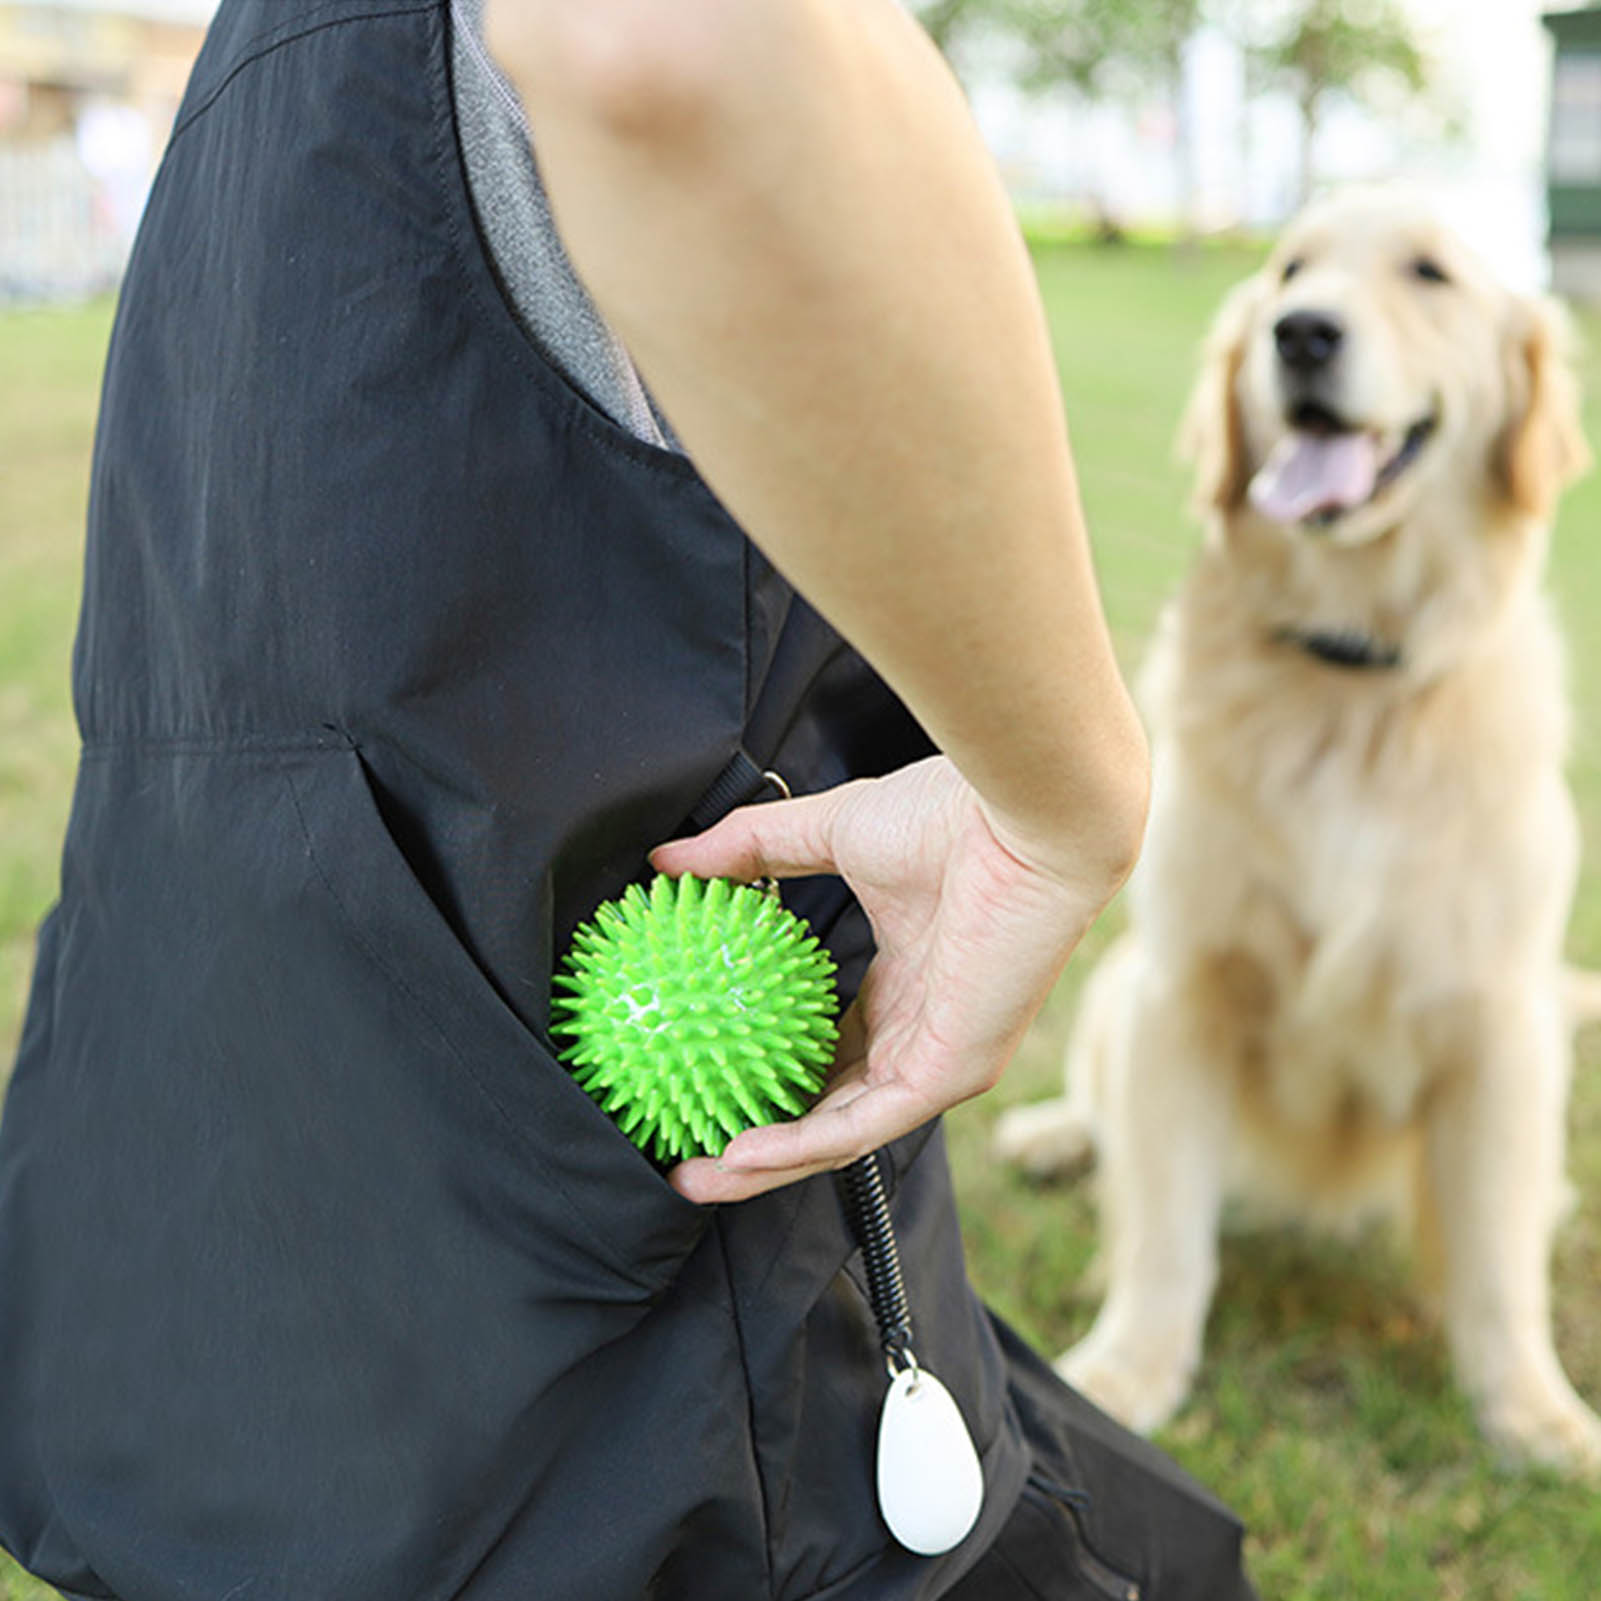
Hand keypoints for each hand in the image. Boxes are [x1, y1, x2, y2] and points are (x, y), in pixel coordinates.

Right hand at [650, 756, 1132, 1202]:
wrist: (1017, 818)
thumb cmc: (949, 815)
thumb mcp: (829, 831)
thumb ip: (750, 849)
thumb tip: (668, 861)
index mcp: (906, 982)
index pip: (832, 1047)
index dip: (769, 1069)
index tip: (703, 1075)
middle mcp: (921, 1030)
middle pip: (829, 1105)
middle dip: (759, 1137)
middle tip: (687, 1147)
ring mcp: (937, 1058)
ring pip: (841, 1133)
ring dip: (767, 1165)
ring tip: (694, 1177)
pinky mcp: (949, 1073)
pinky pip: (862, 1127)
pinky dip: (798, 1148)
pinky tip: (740, 1156)